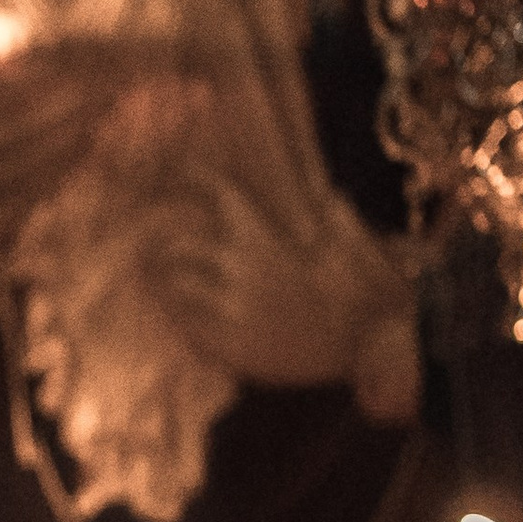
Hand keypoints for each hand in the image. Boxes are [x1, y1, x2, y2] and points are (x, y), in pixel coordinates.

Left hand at [152, 187, 411, 404]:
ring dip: (163, 286)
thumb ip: (337, 217)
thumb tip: (331, 195)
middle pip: (179, 249)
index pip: (220, 196)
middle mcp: (240, 272)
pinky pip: (189, 332)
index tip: (181, 172)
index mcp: (265, 240)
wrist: (370, 349)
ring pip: (175, 292)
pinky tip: (181, 320)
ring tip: (155, 285)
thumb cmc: (366, 295)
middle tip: (151, 250)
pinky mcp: (231, 349)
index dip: (195, 178)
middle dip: (161, 248)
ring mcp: (231, 312)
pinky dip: (181, 322)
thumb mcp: (355, 244)